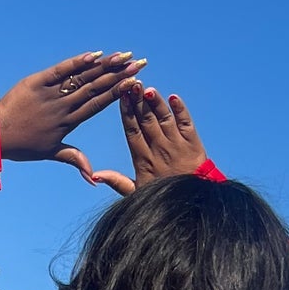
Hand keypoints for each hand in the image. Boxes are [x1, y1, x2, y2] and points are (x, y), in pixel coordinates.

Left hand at [0, 52, 145, 175]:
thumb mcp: (51, 153)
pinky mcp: (37, 82)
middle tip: (139, 63)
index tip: (135, 82)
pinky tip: (94, 55)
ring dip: (104, 66)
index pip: (98, 105)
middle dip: (118, 75)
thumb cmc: (23, 146)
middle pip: (95, 88)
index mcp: (68, 123)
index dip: (117, 93)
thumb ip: (75, 159)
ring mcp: (50, 94)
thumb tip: (94, 179)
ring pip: (81, 78)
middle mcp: (63, 107)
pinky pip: (60, 71)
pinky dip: (76, 63)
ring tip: (123, 55)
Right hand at [89, 84, 209, 195]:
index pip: (132, 132)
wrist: (193, 205)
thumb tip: (94, 176)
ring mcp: (177, 145)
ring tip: (148, 89)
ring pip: (164, 119)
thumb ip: (117, 182)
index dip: (127, 113)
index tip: (121, 97)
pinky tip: (173, 98)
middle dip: (138, 102)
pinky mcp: (194, 144)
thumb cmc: (162, 199)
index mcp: (144, 160)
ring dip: (156, 103)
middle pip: (147, 121)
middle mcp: (160, 149)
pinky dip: (181, 110)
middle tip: (132, 84)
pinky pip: (186, 124)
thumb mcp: (136, 194)